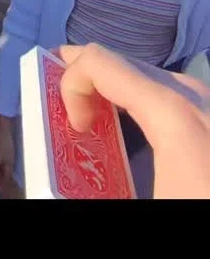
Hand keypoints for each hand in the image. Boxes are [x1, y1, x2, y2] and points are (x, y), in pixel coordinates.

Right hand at [57, 43, 209, 199]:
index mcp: (170, 111)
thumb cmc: (196, 197)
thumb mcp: (145, 195)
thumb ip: (93, 183)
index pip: (99, 61)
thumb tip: (62, 182)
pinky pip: (172, 94)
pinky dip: (142, 103)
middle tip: (70, 121)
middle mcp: (194, 96)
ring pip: (148, 77)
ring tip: (96, 125)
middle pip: (123, 63)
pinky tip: (137, 134)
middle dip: (86, 84)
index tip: (76, 132)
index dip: (69, 85)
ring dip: (114, 93)